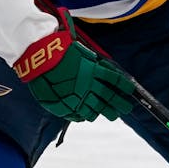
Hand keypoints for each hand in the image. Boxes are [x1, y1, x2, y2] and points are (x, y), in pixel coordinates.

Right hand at [13, 20, 133, 122]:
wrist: (38, 58)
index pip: (115, 81)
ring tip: (111, 115)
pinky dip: (86, 115)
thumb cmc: (58, 51)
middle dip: (120, 104)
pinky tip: (89, 115)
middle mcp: (87, 85)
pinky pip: (79, 115)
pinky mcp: (64, 105)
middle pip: (109, 98)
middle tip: (126, 108)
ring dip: (105, 112)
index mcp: (93, 70)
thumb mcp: (81, 52)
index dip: (124, 87)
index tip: (130, 91)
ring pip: (96, 109)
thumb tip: (106, 69)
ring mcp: (76, 97)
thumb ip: (94, 63)